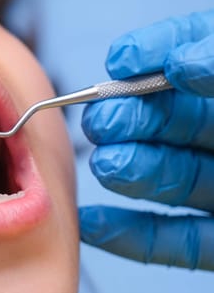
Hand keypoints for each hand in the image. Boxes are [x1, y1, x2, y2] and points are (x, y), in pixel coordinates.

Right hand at [80, 9, 213, 269]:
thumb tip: (184, 62)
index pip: (199, 57)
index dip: (158, 51)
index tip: (123, 61)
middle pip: (173, 121)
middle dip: (132, 118)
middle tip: (104, 121)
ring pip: (170, 179)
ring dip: (129, 171)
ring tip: (109, 164)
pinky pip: (176, 242)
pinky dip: (131, 236)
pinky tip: (93, 224)